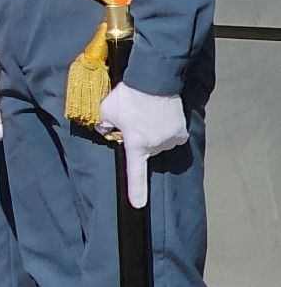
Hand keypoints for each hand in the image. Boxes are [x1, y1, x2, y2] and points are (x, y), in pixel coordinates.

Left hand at [98, 83, 189, 208]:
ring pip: (159, 143)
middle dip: (138, 140)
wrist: (154, 81)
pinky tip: (159, 117)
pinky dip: (165, 130)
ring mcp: (171, 139)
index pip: (135, 172)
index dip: (136, 190)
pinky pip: (171, 136)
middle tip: (132, 120)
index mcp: (137, 144)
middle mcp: (156, 145)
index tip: (138, 205)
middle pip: (145, 150)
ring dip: (152, 134)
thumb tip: (105, 131)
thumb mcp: (106, 110)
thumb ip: (104, 124)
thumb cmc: (128, 96)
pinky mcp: (181, 131)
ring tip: (145, 115)